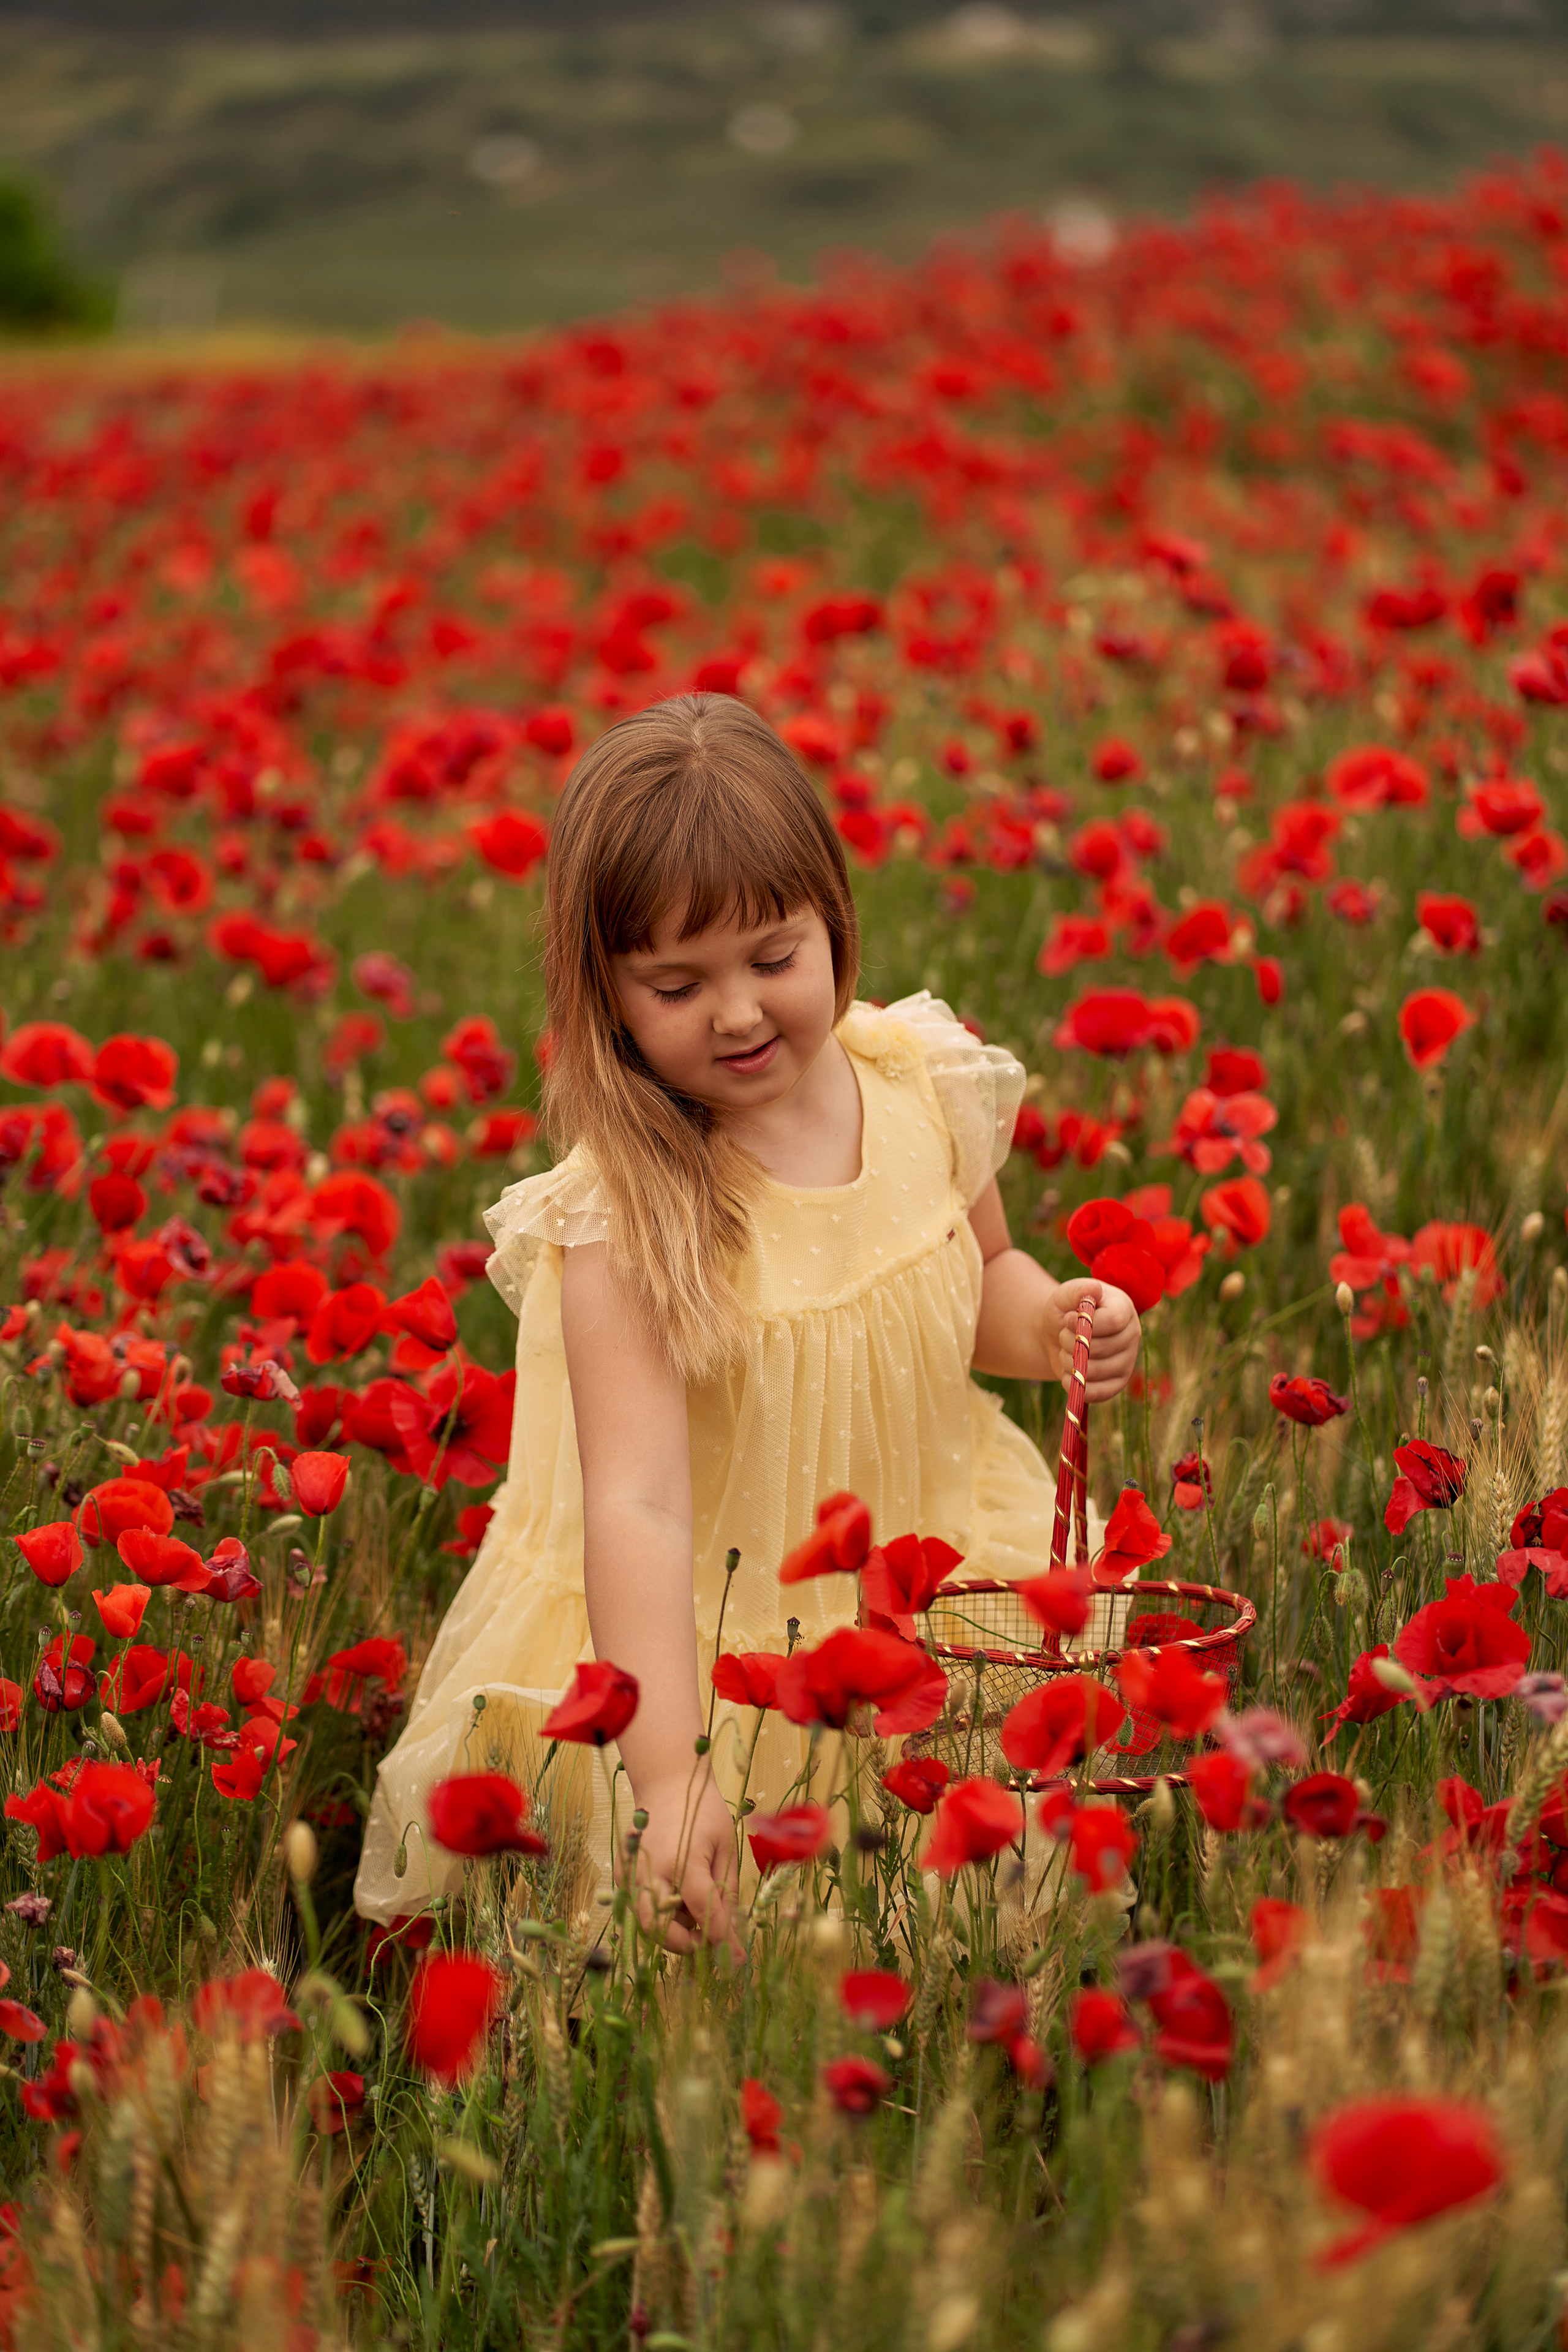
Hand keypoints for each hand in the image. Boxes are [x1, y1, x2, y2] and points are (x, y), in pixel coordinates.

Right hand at [623, 1769, 740, 1955]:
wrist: (666, 1783)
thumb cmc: (702, 1811)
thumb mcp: (725, 1846)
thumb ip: (726, 1892)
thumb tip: (734, 1934)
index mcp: (684, 1860)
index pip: (704, 1912)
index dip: (723, 1939)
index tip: (739, 1959)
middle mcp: (652, 1870)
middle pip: (660, 1928)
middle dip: (686, 1945)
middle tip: (709, 1942)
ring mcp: (633, 1874)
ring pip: (645, 1923)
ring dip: (671, 1931)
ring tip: (694, 1918)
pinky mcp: (624, 1876)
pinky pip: (639, 1909)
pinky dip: (659, 1915)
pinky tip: (678, 1901)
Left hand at [1045, 1277, 1141, 1403]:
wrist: (1059, 1335)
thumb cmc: (1066, 1311)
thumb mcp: (1065, 1295)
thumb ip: (1077, 1290)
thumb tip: (1093, 1288)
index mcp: (1123, 1308)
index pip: (1112, 1321)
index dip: (1086, 1324)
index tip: (1067, 1319)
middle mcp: (1131, 1335)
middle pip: (1101, 1348)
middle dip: (1071, 1343)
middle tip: (1062, 1335)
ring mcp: (1128, 1361)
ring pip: (1096, 1372)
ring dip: (1070, 1363)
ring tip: (1065, 1352)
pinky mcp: (1118, 1383)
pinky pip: (1099, 1393)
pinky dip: (1076, 1386)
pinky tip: (1068, 1374)